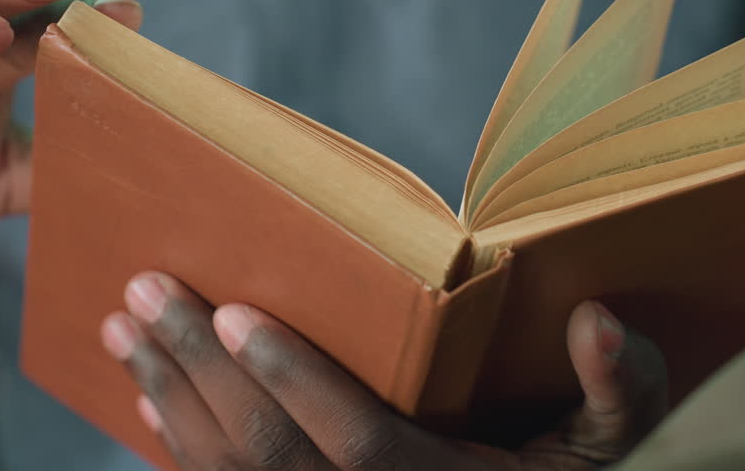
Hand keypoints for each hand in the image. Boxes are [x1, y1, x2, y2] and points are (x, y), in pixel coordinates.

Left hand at [103, 273, 667, 469]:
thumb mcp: (614, 448)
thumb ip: (618, 389)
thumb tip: (601, 321)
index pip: (357, 445)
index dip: (294, 382)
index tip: (235, 314)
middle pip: (266, 457)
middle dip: (198, 370)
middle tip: (144, 291)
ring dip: (171, 399)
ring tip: (125, 328)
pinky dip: (183, 451)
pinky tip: (151, 400)